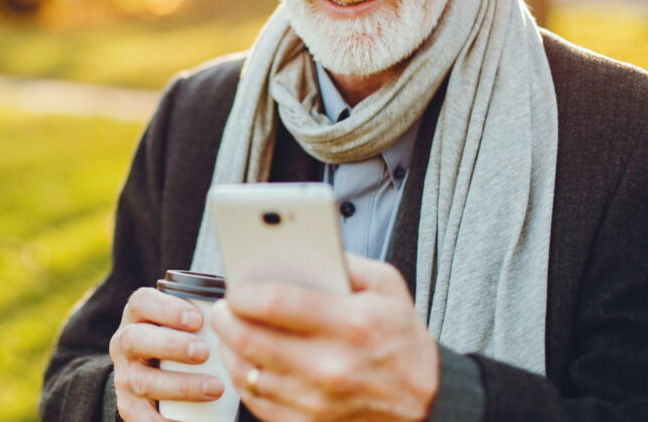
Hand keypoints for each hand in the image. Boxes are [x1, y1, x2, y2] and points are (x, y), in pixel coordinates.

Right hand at [109, 287, 226, 420]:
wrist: (155, 375)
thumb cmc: (184, 339)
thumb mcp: (186, 322)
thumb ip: (208, 310)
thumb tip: (243, 305)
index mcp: (138, 315)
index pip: (142, 302)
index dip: (166, 308)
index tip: (198, 319)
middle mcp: (125, 343)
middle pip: (137, 339)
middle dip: (171, 345)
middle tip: (204, 352)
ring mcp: (125, 376)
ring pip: (142, 380)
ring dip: (180, 385)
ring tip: (215, 388)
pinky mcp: (129, 406)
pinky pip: (141, 417)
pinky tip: (190, 421)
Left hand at [210, 254, 437, 421]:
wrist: (425, 402)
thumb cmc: (402, 340)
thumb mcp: (388, 286)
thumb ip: (345, 260)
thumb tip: (301, 245)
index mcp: (352, 325)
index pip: (278, 304)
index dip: (245, 293)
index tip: (235, 289)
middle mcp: (332, 366)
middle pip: (253, 339)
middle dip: (227, 319)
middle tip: (222, 308)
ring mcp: (318, 400)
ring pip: (248, 372)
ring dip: (229, 348)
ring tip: (229, 331)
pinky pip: (258, 401)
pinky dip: (242, 379)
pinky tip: (243, 361)